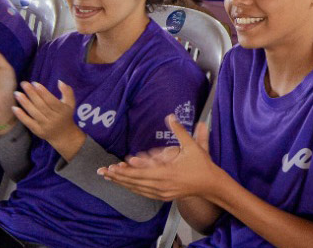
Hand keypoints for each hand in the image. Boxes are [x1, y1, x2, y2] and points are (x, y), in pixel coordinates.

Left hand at [12, 81, 82, 151]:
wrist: (64, 135)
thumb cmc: (65, 115)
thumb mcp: (70, 103)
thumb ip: (67, 92)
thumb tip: (60, 81)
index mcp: (63, 111)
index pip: (51, 101)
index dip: (43, 92)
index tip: (34, 83)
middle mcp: (54, 119)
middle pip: (41, 106)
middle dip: (32, 94)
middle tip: (24, 84)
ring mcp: (46, 126)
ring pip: (34, 113)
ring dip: (25, 103)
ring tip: (17, 93)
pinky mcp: (38, 131)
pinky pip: (28, 123)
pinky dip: (21, 115)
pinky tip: (14, 108)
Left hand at [99, 115, 218, 200]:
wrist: (210, 184)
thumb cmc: (202, 165)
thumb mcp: (193, 146)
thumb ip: (180, 131)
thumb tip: (170, 116)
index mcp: (167, 173)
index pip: (139, 174)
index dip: (124, 171)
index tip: (111, 167)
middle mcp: (162, 185)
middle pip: (134, 182)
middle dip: (117, 177)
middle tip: (102, 172)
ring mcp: (162, 193)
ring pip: (137, 189)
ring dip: (122, 183)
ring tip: (109, 177)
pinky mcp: (163, 197)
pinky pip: (144, 193)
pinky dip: (132, 187)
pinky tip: (125, 184)